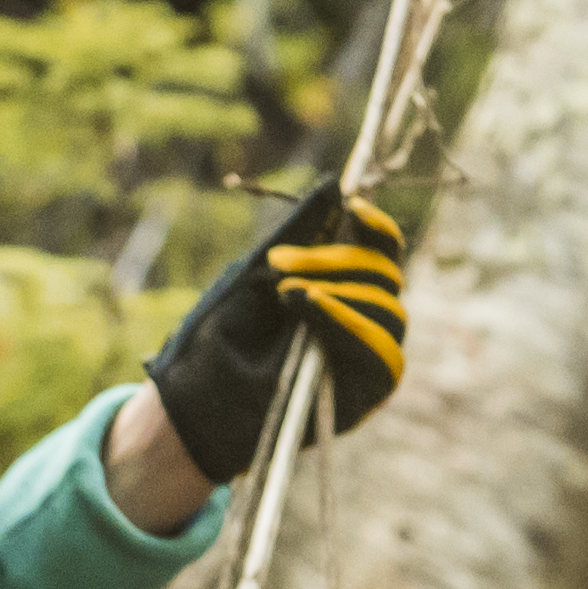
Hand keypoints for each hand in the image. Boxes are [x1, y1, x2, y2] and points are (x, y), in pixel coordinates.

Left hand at [135, 175, 413, 494]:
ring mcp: (367, 359)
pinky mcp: (366, 394)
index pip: (383, 254)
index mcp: (344, 289)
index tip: (353, 208)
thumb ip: (298, 236)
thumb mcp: (255, 275)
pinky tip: (309, 307)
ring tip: (287, 292)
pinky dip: (347, 324)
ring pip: (390, 313)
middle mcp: (364, 322)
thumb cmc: (222, 338)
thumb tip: (336, 186)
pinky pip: (383, 356)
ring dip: (341, 291)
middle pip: (387, 277)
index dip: (378, 228)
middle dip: (337, 260)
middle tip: (279, 263)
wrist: (197, 402)